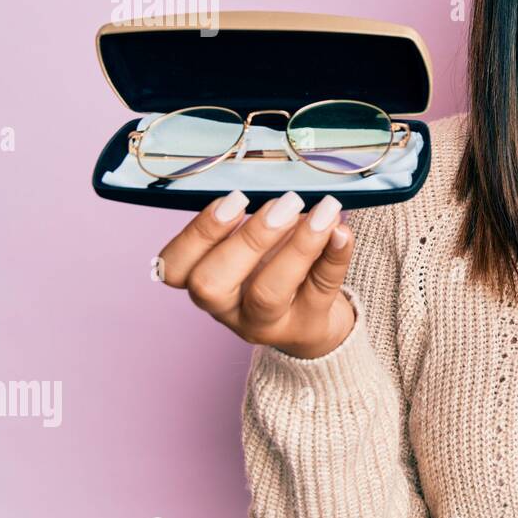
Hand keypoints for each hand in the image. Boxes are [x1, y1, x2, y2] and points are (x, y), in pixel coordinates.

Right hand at [156, 190, 357, 358]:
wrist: (311, 320)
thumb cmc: (274, 270)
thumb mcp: (254, 247)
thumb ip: (258, 220)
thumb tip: (283, 191)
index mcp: (205, 283)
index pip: (174, 269)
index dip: (195, 235)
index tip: (232, 201)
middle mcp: (228, 309)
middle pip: (211, 284)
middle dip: (245, 238)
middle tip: (283, 204)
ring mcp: (267, 323)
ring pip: (266, 294)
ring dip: (295, 246)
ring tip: (322, 213)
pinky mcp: (308, 325)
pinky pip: (321, 289)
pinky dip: (335, 256)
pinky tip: (343, 231)